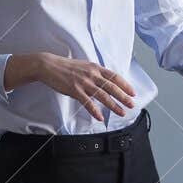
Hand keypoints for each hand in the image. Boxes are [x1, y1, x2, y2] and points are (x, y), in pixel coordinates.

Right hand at [7, 52, 135, 121]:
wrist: (49, 65)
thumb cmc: (66, 67)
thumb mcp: (84, 66)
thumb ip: (95, 73)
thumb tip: (105, 81)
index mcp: (95, 68)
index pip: (114, 77)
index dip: (125, 85)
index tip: (133, 92)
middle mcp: (92, 74)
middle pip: (112, 87)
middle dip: (123, 97)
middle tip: (131, 104)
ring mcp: (83, 82)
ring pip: (102, 95)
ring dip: (113, 105)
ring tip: (121, 112)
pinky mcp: (74, 90)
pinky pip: (87, 102)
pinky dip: (94, 111)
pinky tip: (99, 117)